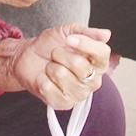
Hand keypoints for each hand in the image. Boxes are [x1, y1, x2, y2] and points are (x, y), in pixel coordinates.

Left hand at [0, 25, 114, 109]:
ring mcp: (79, 94)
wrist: (29, 57)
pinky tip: (45, 78)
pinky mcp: (64, 104)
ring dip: (50, 67)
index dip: (85, 44)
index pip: (102, 53)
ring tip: (51, 67)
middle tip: (56, 54)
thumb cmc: (50, 45)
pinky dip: (42, 79)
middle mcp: (93, 80)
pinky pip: (49, 88)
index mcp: (98, 62)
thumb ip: (86, 32)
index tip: (69, 39)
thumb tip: (106, 34)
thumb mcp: (67, 31)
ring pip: (62, 75)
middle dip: (60, 54)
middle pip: (80, 65)